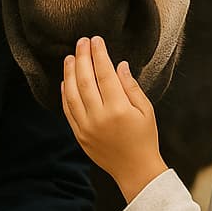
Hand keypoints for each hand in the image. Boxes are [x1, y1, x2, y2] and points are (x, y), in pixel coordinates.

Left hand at [61, 36, 167, 201]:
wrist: (135, 171)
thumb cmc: (145, 138)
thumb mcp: (146, 110)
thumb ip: (131, 86)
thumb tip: (119, 64)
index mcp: (119, 109)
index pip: (105, 74)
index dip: (99, 54)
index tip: (96, 40)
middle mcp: (99, 117)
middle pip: (85, 80)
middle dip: (83, 58)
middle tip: (82, 42)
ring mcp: (86, 127)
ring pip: (72, 94)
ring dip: (70, 73)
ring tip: (70, 57)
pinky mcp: (79, 135)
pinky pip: (68, 110)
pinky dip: (65, 93)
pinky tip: (66, 80)